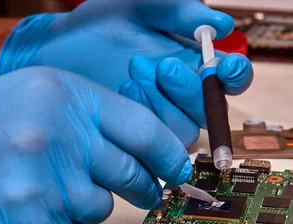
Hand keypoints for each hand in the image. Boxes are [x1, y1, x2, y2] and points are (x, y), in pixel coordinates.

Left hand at [0, 0, 252, 145]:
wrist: (57, 48)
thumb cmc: (100, 25)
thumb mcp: (141, 6)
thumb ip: (179, 11)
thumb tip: (221, 24)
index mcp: (194, 64)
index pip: (231, 79)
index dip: (234, 76)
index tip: (222, 66)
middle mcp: (182, 96)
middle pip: (209, 111)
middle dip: (188, 89)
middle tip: (161, 64)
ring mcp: (159, 118)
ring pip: (183, 130)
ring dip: (163, 103)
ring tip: (135, 71)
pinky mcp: (134, 136)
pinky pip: (152, 141)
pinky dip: (142, 114)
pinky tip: (123, 89)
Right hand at [0, 67, 190, 223]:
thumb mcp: (21, 101)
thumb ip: (81, 120)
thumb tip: (138, 151)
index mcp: (59, 94)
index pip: (142, 127)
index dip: (168, 153)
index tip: (179, 169)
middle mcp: (58, 135)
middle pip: (131, 173)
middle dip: (141, 187)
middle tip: (140, 191)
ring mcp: (45, 184)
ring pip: (100, 208)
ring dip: (81, 206)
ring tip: (37, 192)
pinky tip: (19, 212)